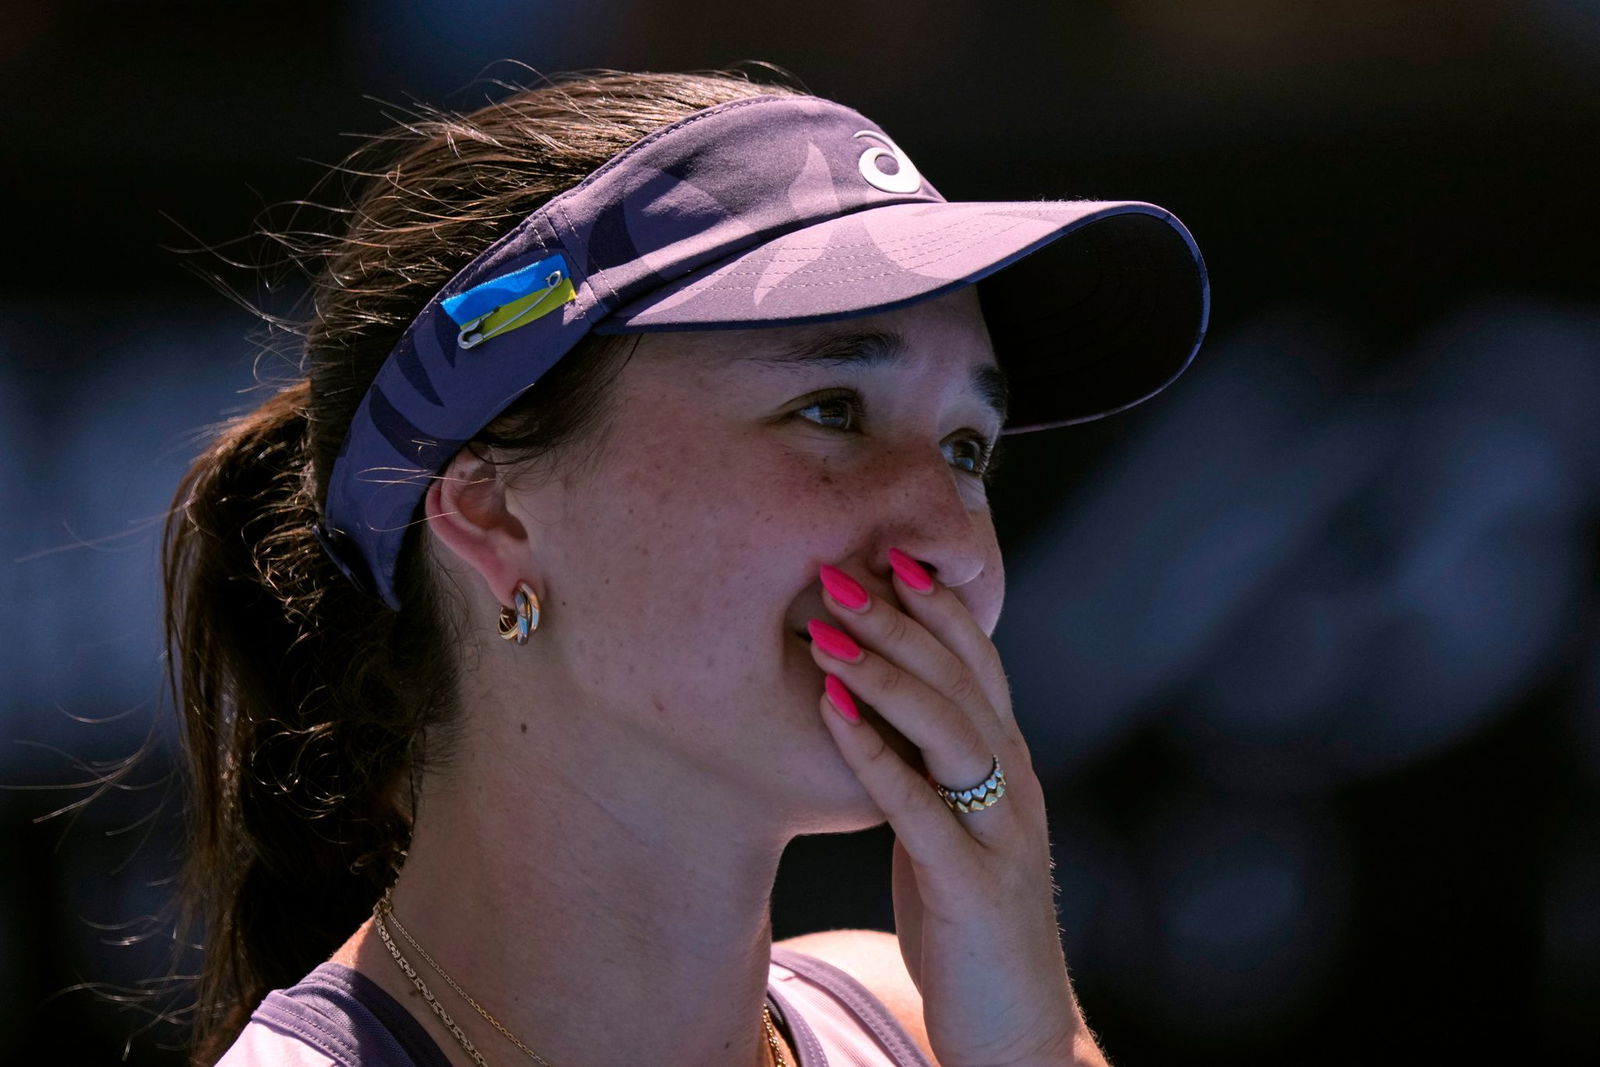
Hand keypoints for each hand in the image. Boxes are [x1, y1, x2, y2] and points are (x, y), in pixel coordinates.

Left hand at [807, 550, 1103, 1066]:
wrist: (1016, 1029)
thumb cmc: (969, 920)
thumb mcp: (952, 824)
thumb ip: (930, 763)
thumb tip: (875, 698)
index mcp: (1009, 763)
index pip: (978, 661)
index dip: (932, 603)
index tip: (880, 548)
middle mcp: (1015, 783)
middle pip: (961, 677)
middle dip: (898, 617)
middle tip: (836, 566)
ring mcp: (1000, 832)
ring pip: (949, 726)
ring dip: (884, 670)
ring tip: (822, 627)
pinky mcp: (974, 885)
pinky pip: (921, 805)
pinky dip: (875, 753)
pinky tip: (832, 713)